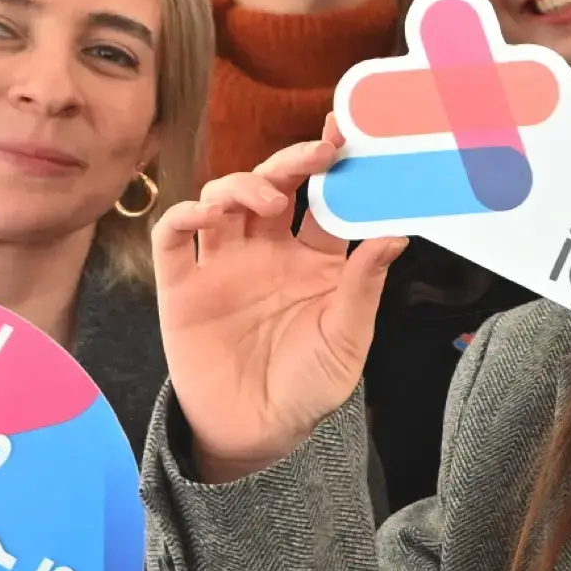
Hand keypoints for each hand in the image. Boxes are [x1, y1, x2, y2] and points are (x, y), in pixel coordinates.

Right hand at [147, 127, 403, 480]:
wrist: (259, 432)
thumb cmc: (310, 386)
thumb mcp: (348, 338)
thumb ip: (364, 286)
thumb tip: (396, 234)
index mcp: (317, 260)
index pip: (325, 201)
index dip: (335, 170)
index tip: (350, 138)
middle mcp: (269, 252)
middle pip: (274, 186)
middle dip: (293, 162)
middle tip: (317, 153)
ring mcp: (224, 264)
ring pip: (224, 199)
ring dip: (242, 184)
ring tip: (266, 197)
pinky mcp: (182, 286)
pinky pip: (174, 238)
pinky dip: (185, 215)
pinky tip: (207, 214)